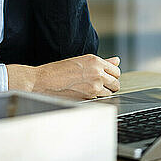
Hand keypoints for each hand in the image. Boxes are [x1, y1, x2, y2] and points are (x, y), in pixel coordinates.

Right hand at [6, 55, 120, 99]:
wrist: (43, 81)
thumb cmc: (58, 70)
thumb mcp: (81, 60)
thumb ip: (102, 62)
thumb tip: (116, 60)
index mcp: (95, 60)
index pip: (116, 70)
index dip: (112, 75)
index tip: (106, 77)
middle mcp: (97, 72)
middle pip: (116, 83)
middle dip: (110, 86)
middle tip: (100, 85)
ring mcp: (94, 86)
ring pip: (110, 93)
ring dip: (104, 93)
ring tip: (91, 90)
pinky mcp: (89, 98)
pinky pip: (100, 100)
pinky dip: (96, 99)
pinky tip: (85, 95)